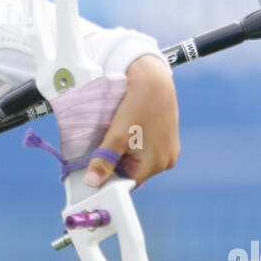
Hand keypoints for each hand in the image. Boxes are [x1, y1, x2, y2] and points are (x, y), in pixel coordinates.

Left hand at [84, 53, 179, 188]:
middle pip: (133, 171)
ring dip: (125, 150)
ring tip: (119, 132)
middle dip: (118, 161)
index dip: (110, 174)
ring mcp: (168, 148)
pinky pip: (146, 147)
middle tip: (108, 143)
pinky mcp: (167, 137)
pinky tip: (129, 127)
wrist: (153, 78)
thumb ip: (104, 161)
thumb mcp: (117, 135)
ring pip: (138, 158)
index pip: (127, 182)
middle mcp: (167, 159)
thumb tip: (92, 182)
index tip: (97, 164)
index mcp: (157, 163)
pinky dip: (134, 141)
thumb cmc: (138, 105)